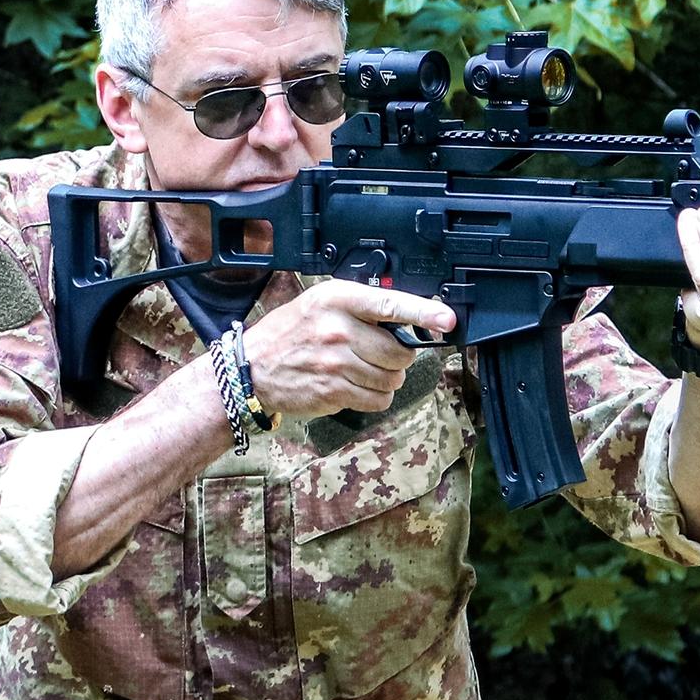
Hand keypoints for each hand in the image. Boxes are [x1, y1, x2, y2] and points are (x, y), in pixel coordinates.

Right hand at [241, 280, 455, 417]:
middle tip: (380, 352)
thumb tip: (408, 316)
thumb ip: (361, 306)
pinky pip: (379, 399)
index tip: (447, 319)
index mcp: (337, 300)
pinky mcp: (335, 391)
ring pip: (392, 377)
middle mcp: (338, 330)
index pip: (390, 303)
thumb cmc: (291, 333)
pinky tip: (356, 386)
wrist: (252, 368)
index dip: (424, 312)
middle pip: (399, 350)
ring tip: (362, 369)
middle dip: (399, 356)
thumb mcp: (321, 303)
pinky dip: (375, 396)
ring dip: (387, 378)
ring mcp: (336, 363)